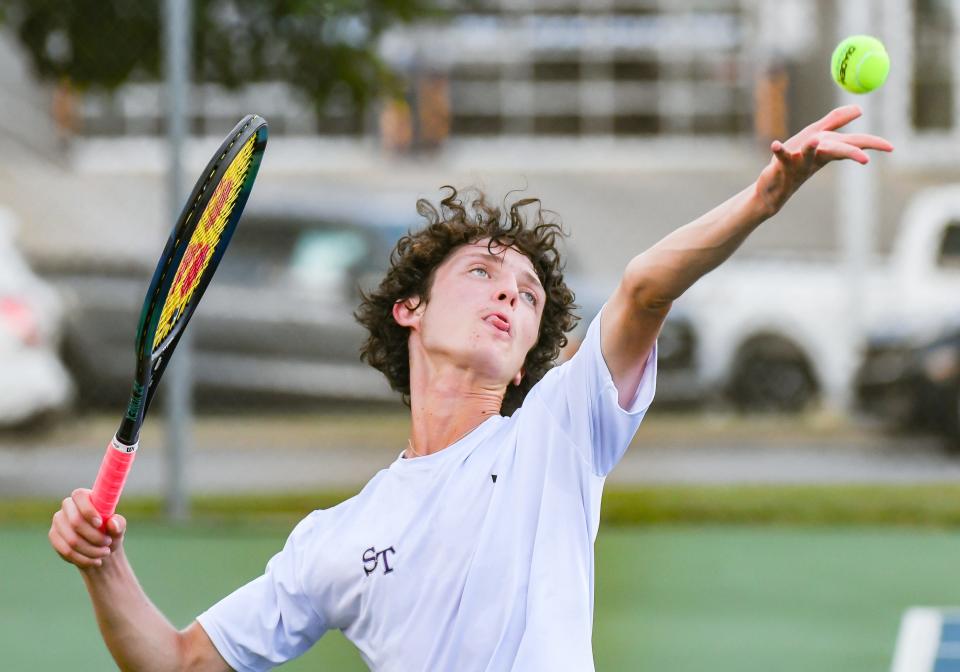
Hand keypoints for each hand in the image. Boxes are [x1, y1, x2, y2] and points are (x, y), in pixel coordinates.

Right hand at [49, 488, 125, 570]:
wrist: (100, 549)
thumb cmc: (110, 532)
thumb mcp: (119, 528)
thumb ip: (119, 523)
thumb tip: (113, 523)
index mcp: (84, 496)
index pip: (79, 496)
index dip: (88, 510)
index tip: (100, 524)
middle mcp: (68, 506)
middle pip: (75, 521)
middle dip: (94, 536)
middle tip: (107, 543)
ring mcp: (58, 521)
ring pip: (72, 540)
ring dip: (91, 550)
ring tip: (105, 553)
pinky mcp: (54, 536)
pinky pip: (66, 551)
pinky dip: (83, 559)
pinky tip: (95, 561)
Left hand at [756, 105, 892, 214]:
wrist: (773, 187)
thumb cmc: (796, 160)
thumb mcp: (816, 136)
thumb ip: (836, 121)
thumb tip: (860, 109)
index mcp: (828, 148)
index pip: (853, 144)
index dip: (872, 145)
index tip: (891, 147)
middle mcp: (816, 156)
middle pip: (836, 151)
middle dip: (850, 153)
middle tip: (865, 159)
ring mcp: (799, 162)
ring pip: (808, 155)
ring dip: (811, 148)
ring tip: (814, 141)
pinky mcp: (781, 165)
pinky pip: (781, 157)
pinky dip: (779, 151)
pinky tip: (775, 145)